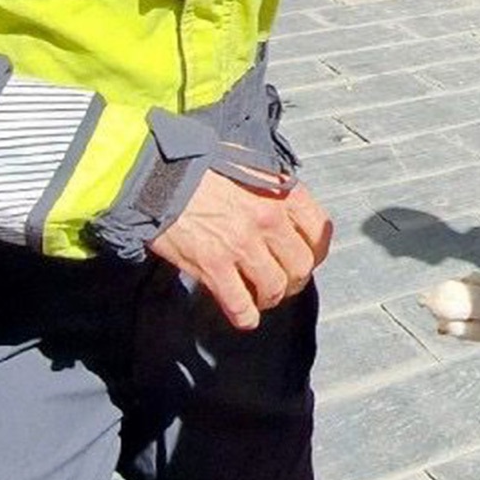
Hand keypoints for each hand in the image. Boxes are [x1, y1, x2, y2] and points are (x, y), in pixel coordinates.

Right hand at [148, 168, 332, 330]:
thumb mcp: (250, 163)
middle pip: (302, 266)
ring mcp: (242, 244)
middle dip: (295, 280)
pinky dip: (245, 317)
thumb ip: (273, 186)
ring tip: (260, 296)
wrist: (160, 174)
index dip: (316, 250)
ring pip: (275, 288)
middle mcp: (268, 218)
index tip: (308, 257)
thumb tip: (286, 208)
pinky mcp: (213, 266)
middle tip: (282, 281)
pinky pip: (240, 306)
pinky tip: (243, 315)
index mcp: (280, 191)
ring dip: (270, 298)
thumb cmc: (202, 165)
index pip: (319, 230)